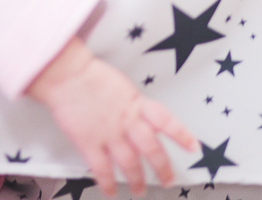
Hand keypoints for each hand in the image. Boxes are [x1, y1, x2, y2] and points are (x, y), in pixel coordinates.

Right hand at [26, 38, 197, 197]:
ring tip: (139, 191)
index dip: (181, 135)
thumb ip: (131, 105)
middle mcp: (127, 120)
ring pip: (130, 163)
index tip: (193, 146)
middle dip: (162, 168)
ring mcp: (109, 133)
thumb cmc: (91, 75)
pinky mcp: (89, 143)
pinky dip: (108, 184)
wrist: (68, 74)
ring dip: (137, 180)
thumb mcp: (121, 86)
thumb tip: (138, 117)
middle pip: (151, 149)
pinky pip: (102, 169)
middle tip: (167, 180)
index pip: (166, 121)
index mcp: (136, 103)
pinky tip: (110, 192)